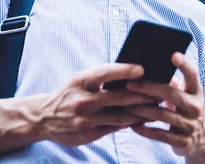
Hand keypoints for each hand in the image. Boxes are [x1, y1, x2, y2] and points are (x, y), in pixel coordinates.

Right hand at [30, 63, 158, 146]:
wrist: (43, 118)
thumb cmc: (70, 93)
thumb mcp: (80, 80)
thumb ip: (102, 77)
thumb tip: (134, 72)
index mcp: (81, 81)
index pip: (105, 73)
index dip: (124, 70)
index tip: (142, 68)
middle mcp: (82, 100)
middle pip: (118, 97)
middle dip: (142, 94)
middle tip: (161, 91)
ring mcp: (85, 120)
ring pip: (120, 115)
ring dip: (141, 111)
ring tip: (158, 106)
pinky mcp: (87, 135)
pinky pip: (115, 128)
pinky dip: (131, 123)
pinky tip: (144, 119)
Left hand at [124, 53, 204, 163]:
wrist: (201, 140)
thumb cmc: (185, 110)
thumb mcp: (185, 95)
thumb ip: (172, 83)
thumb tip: (147, 68)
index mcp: (196, 91)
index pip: (192, 75)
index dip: (184, 64)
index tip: (173, 54)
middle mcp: (196, 107)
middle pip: (172, 94)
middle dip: (149, 88)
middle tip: (129, 84)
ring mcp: (190, 125)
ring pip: (162, 115)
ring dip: (141, 110)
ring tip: (125, 105)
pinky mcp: (182, 141)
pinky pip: (160, 135)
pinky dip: (144, 130)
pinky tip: (132, 125)